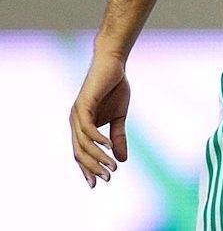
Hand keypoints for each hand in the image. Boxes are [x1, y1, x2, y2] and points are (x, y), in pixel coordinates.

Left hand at [70, 54, 130, 186]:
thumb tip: (122, 160)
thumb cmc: (115, 88)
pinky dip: (97, 139)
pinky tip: (107, 147)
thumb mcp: (120, 117)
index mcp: (82, 126)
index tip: (98, 183)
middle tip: (108, 178)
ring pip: (83, 143)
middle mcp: (75, 122)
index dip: (88, 168)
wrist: (113, 63)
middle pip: (80, 152)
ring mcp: (77, 114)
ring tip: (112, 167)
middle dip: (93, 168)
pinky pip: (87, 128)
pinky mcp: (83, 105)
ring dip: (97, 157)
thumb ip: (118, 137)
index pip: (81, 153)